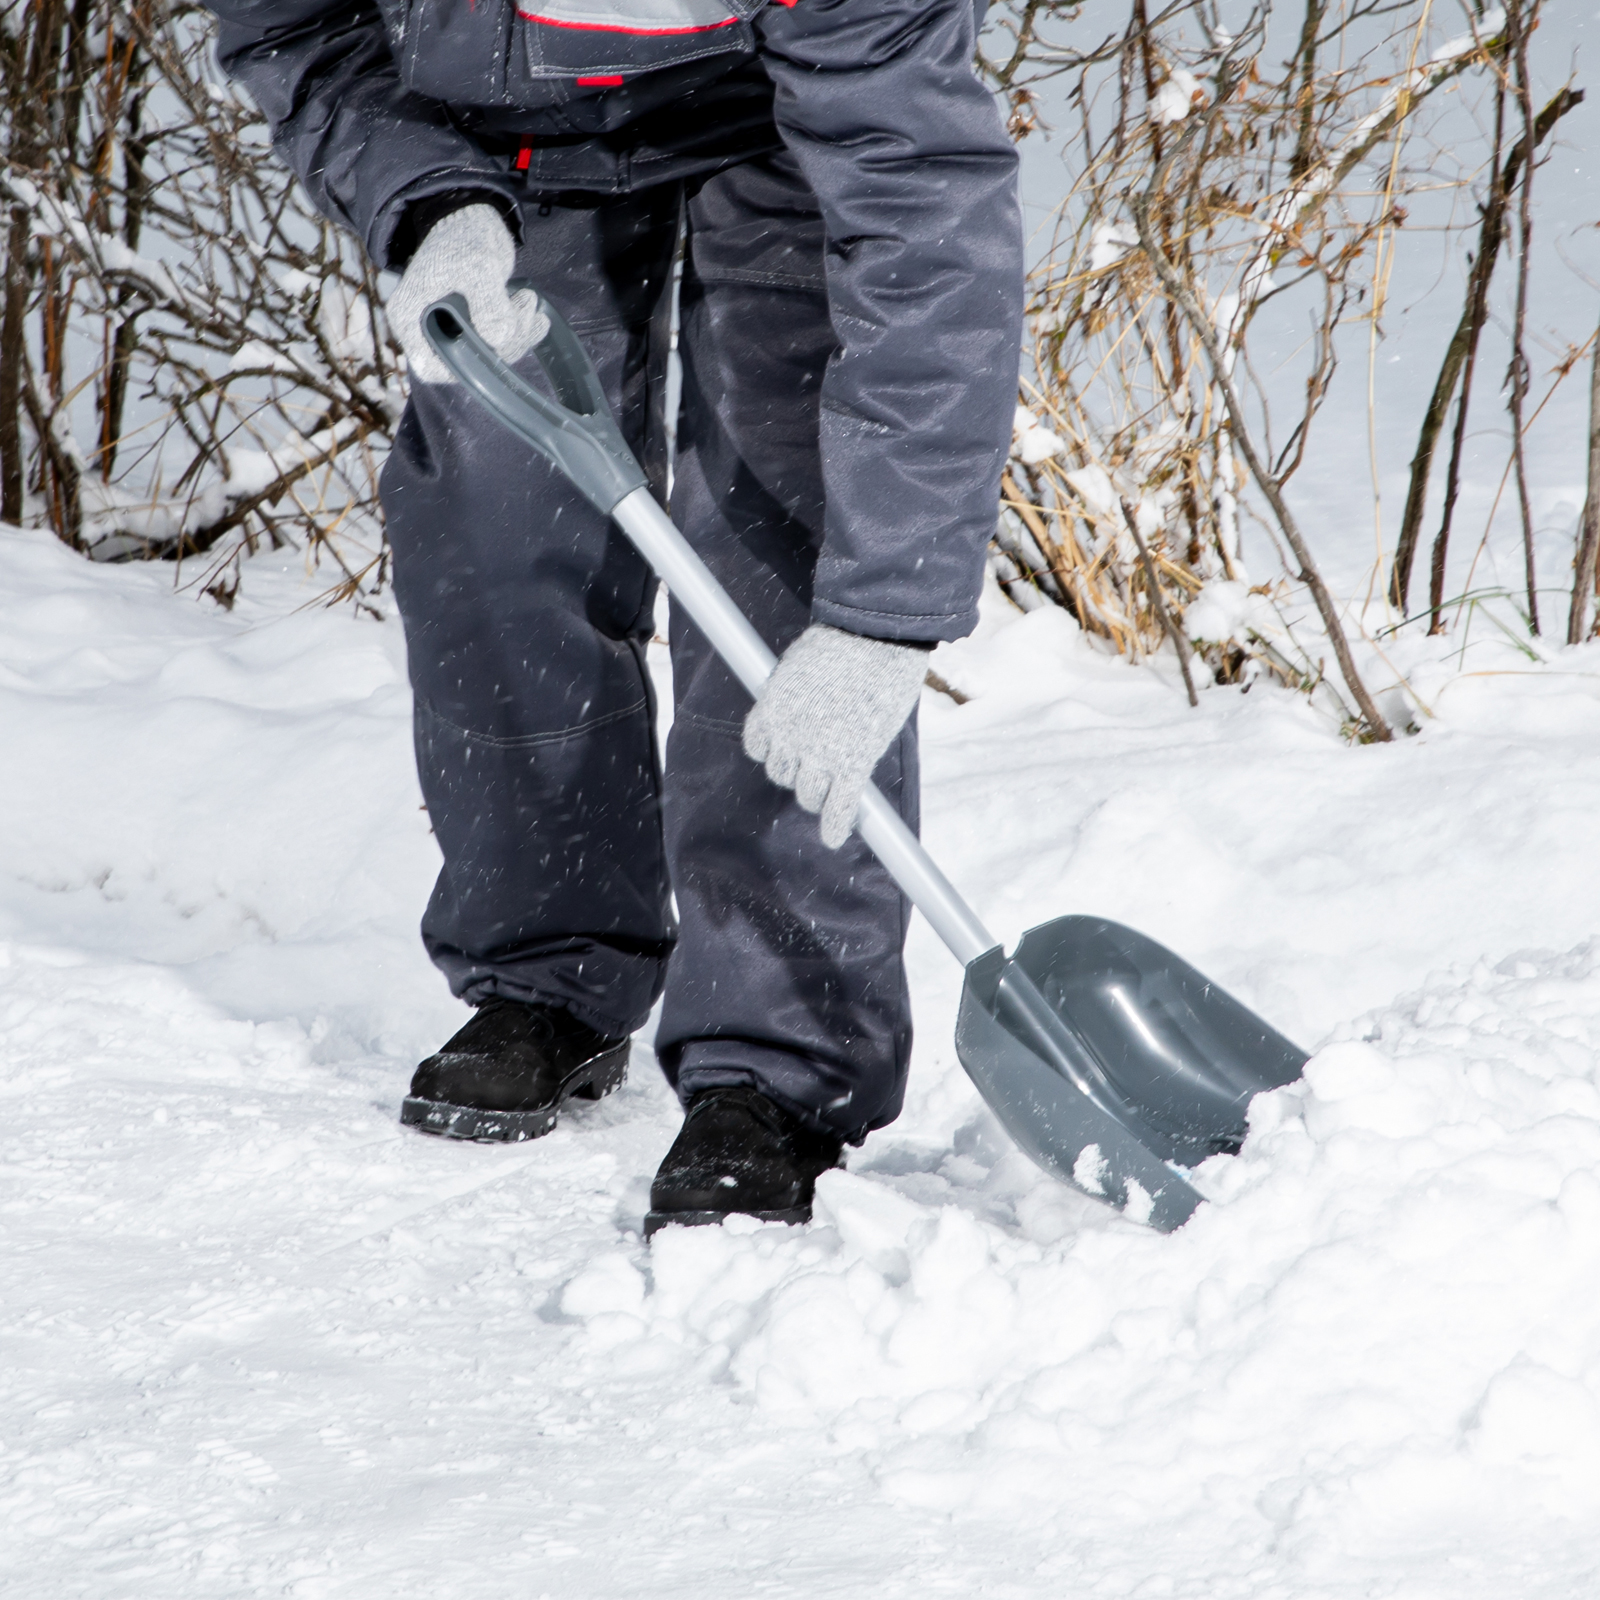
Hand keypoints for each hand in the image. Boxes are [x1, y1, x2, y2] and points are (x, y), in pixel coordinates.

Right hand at [386, 204, 547, 385]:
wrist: (469, 218)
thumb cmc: (462, 237)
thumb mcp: (476, 266)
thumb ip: (488, 302)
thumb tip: (499, 339)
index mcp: (412, 319)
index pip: (430, 367)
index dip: (463, 369)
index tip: (494, 346)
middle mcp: (429, 332)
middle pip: (468, 364)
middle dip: (504, 342)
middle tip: (526, 305)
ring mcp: (454, 331)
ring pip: (490, 356)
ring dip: (519, 335)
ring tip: (531, 301)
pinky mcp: (476, 327)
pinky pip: (501, 344)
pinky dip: (522, 333)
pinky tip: (538, 317)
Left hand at [743, 624, 927, 848]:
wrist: (873, 637)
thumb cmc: (840, 641)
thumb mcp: (799, 666)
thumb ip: (795, 694)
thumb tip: (801, 703)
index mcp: (770, 711)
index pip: (757, 748)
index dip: (775, 750)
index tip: (788, 749)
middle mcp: (788, 737)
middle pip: (782, 773)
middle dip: (797, 772)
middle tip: (816, 767)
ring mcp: (820, 754)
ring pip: (807, 794)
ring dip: (816, 796)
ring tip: (829, 795)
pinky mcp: (853, 764)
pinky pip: (840, 805)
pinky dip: (837, 824)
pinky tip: (835, 836)